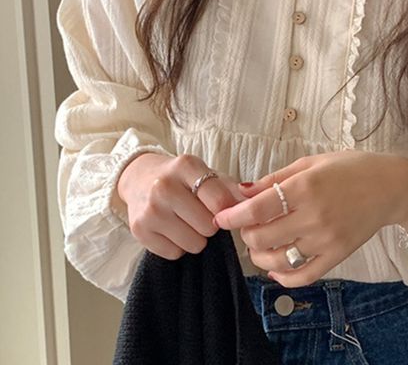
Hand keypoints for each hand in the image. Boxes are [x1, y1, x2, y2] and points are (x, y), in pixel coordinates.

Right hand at [116, 152, 242, 259]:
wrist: (140, 177)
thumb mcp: (207, 174)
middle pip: (208, 227)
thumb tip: (256, 205)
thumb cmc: (183, 178)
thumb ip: (232, 189)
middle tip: (201, 215)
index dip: (227, 212)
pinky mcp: (138, 230)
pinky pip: (174, 254)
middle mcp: (164, 186)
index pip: (219, 201)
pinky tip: (172, 229)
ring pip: (193, 244)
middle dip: (210, 226)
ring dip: (196, 238)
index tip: (223, 210)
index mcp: (186, 166)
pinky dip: (178, 246)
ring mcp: (149, 210)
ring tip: (187, 222)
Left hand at [213, 150, 407, 286]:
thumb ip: (275, 178)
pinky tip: (275, 268)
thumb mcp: (310, 163)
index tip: (220, 219)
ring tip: (259, 245)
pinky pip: (303, 276)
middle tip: (246, 226)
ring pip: (278, 260)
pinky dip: (283, 277)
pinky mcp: (337, 256)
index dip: (233, 216)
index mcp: (305, 187)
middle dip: (246, 234)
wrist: (390, 186)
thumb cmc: (349, 168)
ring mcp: (326, 239)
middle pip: (263, 237)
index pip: (258, 209)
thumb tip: (242, 191)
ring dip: (260, 256)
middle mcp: (314, 216)